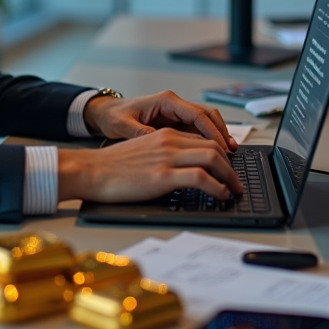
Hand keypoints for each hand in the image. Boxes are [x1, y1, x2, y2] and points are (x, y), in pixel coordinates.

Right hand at [57, 128, 244, 201]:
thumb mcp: (143, 151)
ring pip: (213, 158)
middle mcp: (169, 140)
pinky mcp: (163, 175)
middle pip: (214, 146)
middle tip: (237, 181)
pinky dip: (218, 186)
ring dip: (230, 176)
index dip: (221, 154)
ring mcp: (167, 157)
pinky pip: (201, 177)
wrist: (92, 170)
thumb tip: (184, 169)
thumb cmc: (112, 166)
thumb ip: (164, 154)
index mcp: (165, 134)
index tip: (228, 168)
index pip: (203, 139)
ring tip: (234, 190)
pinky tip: (221, 195)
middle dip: (231, 166)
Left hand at [83, 90, 237, 152]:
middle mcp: (174, 104)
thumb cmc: (113, 116)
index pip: (197, 114)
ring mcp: (176, 113)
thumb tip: (159, 143)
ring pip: (206, 122)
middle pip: (208, 115)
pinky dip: (208, 140)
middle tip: (231, 153)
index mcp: (166, 101)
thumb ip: (141, 134)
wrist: (106, 113)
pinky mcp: (175, 123)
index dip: (212, 131)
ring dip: (218, 136)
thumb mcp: (123, 126)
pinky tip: (214, 154)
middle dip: (222, 133)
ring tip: (228, 155)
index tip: (221, 148)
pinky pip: (198, 130)